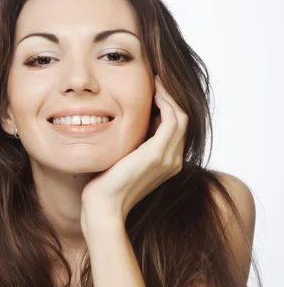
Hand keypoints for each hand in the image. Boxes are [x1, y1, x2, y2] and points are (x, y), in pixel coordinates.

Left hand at [80, 75, 188, 229]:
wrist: (104, 205)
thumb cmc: (107, 186)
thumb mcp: (124, 160)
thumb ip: (134, 145)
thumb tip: (130, 124)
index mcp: (167, 164)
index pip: (176, 129)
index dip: (168, 107)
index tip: (155, 91)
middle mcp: (173, 162)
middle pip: (182, 120)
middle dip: (171, 98)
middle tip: (158, 81)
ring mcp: (169, 158)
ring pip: (180, 117)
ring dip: (169, 96)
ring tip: (156, 82)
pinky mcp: (158, 153)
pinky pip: (172, 119)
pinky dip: (165, 102)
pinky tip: (153, 93)